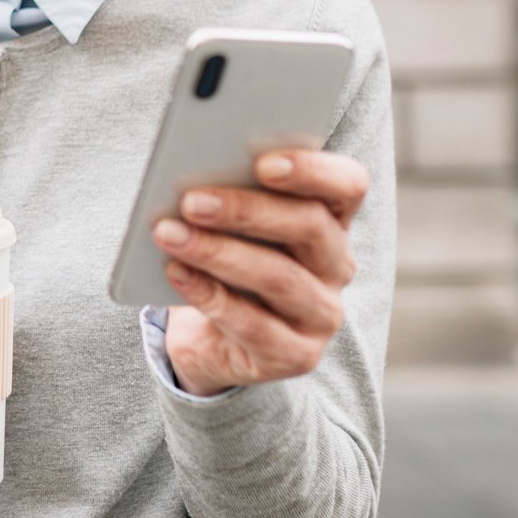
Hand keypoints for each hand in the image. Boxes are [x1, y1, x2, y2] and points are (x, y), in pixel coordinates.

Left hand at [155, 148, 369, 396]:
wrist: (214, 339)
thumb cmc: (227, 264)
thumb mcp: (233, 228)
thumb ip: (230, 197)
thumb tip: (194, 180)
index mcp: (332, 219)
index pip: (348, 186)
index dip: (314, 171)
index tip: (264, 162)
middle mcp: (336, 266)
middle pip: (309, 226)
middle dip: (246, 210)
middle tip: (192, 201)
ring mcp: (321, 314)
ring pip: (278, 276)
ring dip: (218, 252)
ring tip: (169, 234)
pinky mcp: (295, 355)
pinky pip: (252, 324)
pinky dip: (207, 294)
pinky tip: (175, 272)